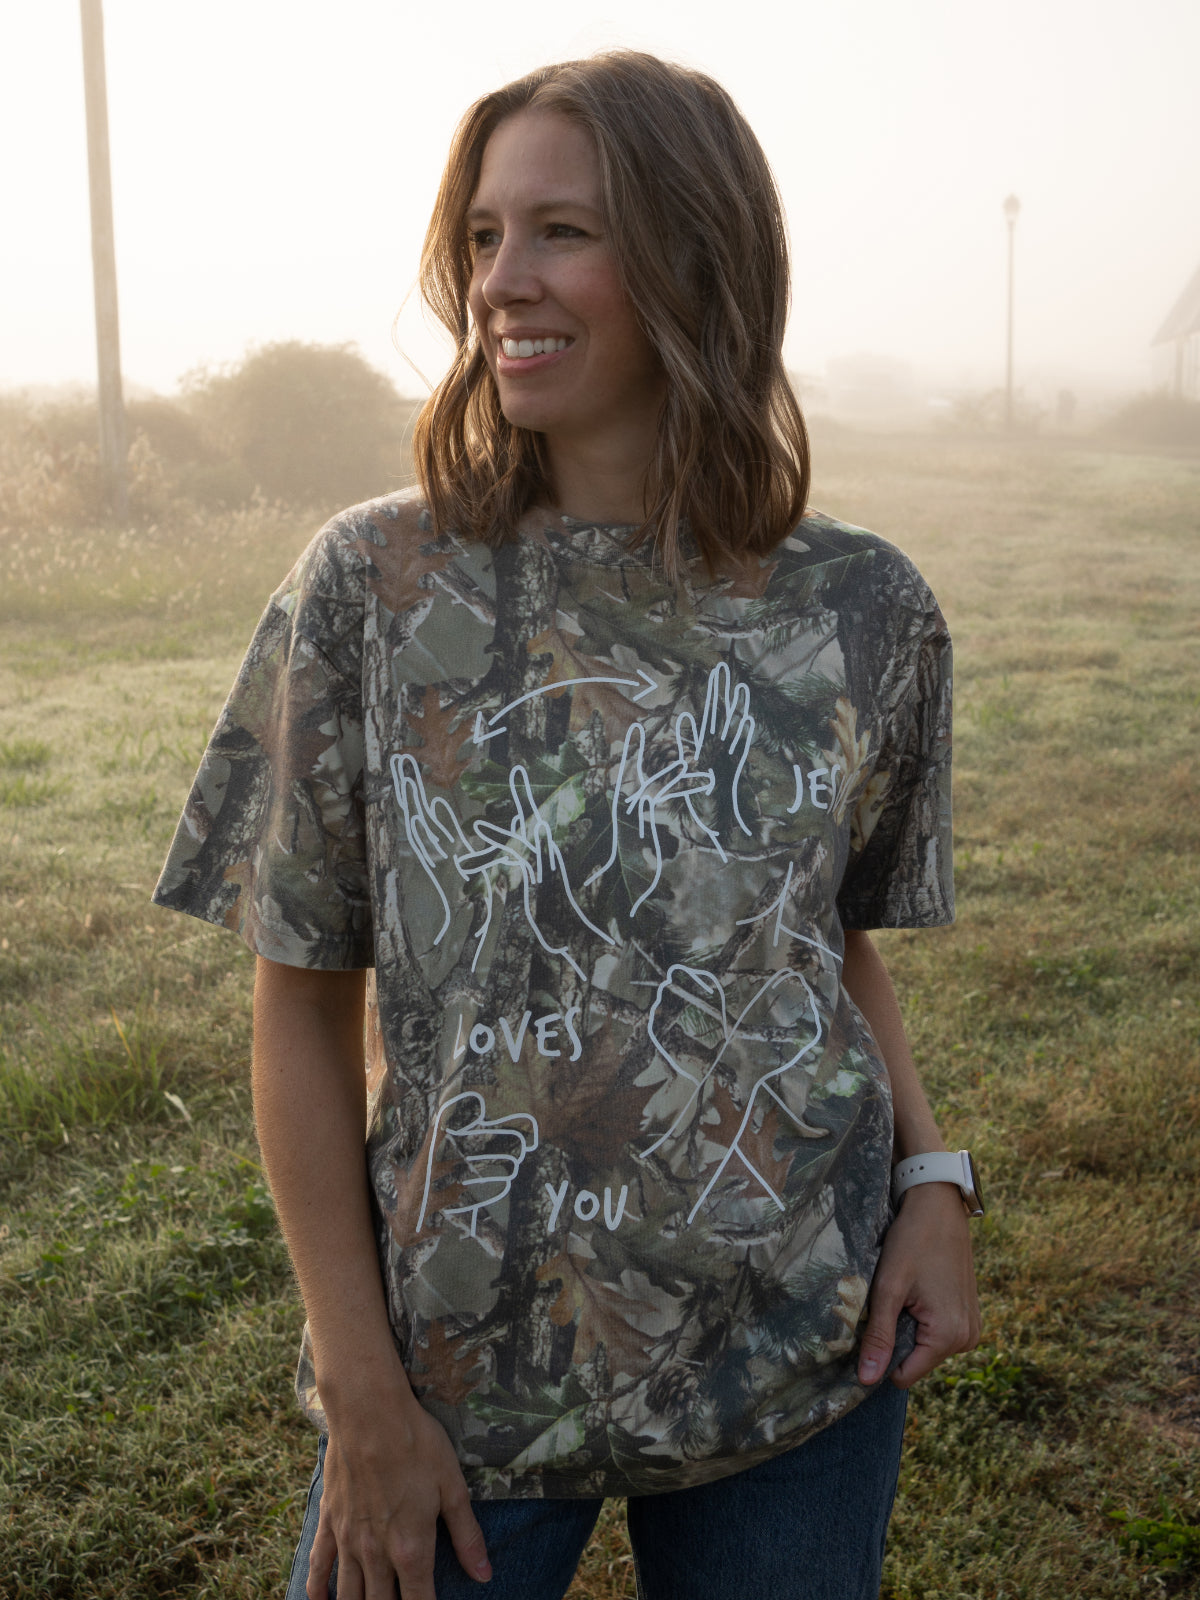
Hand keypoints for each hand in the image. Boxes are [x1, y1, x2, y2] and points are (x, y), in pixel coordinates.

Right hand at [307, 1390, 490, 1599]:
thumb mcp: (453, 1486)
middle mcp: (376, 1553)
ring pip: (349, 1595)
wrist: (369, 1412)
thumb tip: (484, 1575)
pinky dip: (317, 1590)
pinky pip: (318, 1567)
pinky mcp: (328, 1522)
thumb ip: (466, 1535)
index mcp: (411, 1548)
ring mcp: (348, 1540)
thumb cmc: (417, 1444)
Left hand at [857, 1181, 980, 1388]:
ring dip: (909, 1326)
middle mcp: (967, 1339)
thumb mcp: (888, 1289)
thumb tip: (866, 1380)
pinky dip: (922, 1318)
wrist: (938, 1206)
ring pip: (925, 1347)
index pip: (904, 1376)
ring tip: (907, 1292)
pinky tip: (920, 1290)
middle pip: (915, 1361)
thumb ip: (879, 1337)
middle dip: (897, 1337)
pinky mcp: (969, 1316)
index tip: (874, 1324)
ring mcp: (971, 1328)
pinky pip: (937, 1333)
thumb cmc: (912, 1242)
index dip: (882, 1355)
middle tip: (892, 1300)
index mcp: (949, 1336)